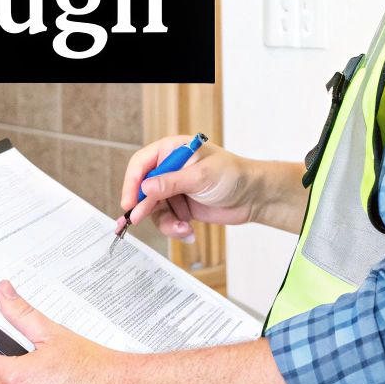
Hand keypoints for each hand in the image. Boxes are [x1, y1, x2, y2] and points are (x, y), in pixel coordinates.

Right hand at [118, 135, 267, 239]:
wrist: (255, 196)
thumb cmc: (233, 175)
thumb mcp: (201, 176)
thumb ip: (171, 182)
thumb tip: (145, 187)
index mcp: (172, 151)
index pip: (141, 164)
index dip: (132, 182)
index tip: (129, 202)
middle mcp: (170, 170)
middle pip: (143, 189)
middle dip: (143, 207)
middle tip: (137, 220)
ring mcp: (175, 190)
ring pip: (154, 209)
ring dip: (166, 222)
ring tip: (183, 229)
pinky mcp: (182, 207)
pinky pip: (168, 221)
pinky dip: (175, 229)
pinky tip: (189, 232)